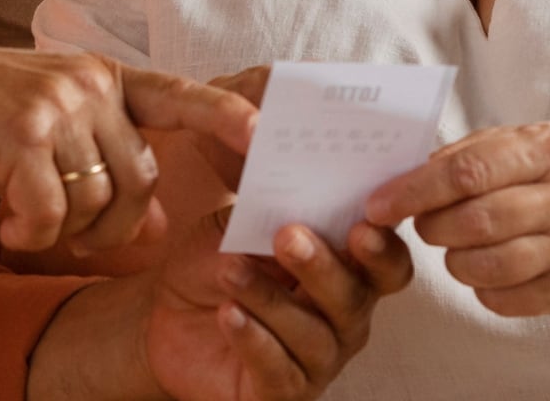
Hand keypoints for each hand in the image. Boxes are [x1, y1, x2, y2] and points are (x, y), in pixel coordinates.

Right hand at [0, 46, 256, 253]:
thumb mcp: (46, 123)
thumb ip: (99, 155)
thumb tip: (153, 221)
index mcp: (101, 75)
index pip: (177, 94)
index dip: (224, 114)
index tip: (264, 132)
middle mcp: (88, 82)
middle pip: (140, 179)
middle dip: (113, 226)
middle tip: (67, 237)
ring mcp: (57, 104)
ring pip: (98, 200)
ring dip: (65, 232)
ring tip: (25, 222)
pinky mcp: (23, 133)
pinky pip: (53, 211)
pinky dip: (32, 234)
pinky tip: (6, 227)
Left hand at [138, 210, 413, 400]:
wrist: (164, 315)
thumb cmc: (215, 264)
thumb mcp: (237, 224)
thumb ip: (269, 204)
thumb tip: (293, 172)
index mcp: (346, 272)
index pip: (386, 264)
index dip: (382, 246)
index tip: (361, 222)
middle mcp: (342, 320)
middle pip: (355, 298)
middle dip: (323, 266)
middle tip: (288, 236)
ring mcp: (314, 361)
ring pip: (313, 335)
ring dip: (271, 299)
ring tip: (231, 271)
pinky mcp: (280, 392)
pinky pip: (278, 370)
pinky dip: (254, 339)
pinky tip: (228, 313)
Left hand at [364, 121, 549, 316]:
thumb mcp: (519, 144)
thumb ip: (465, 155)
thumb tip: (403, 178)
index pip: (469, 171)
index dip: (415, 191)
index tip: (379, 205)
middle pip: (476, 222)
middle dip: (432, 228)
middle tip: (423, 226)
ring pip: (487, 266)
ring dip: (454, 261)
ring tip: (455, 248)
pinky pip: (504, 299)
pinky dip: (480, 289)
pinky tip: (486, 270)